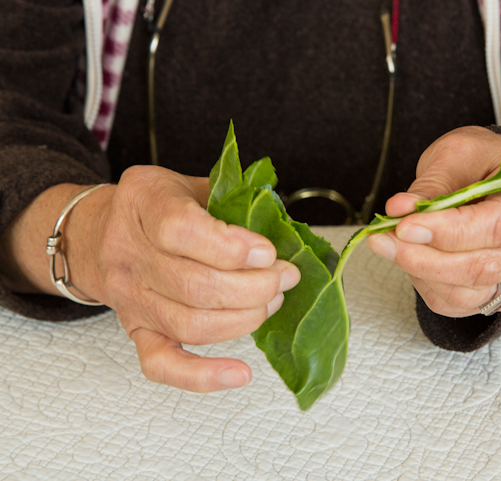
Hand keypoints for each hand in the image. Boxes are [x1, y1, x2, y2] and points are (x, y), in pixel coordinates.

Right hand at [70, 166, 300, 391]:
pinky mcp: (136, 332)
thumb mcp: (193, 184)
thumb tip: (287, 231)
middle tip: (284, 278)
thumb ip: (235, 201)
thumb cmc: (158, 208)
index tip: (268, 253)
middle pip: (195, 285)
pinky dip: (203, 376)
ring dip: (245, 319)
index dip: (232, 247)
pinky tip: (239, 373)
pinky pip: (163, 365)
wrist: (99, 234)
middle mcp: (127, 252)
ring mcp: (129, 297)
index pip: (181, 230)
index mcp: (144, 202)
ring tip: (271, 302)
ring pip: (191, 325)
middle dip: (255, 287)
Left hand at [367, 126, 500, 316]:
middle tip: (381, 240)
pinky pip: (465, 305)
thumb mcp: (456, 153)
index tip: (403, 227)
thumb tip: (398, 211)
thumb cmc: (483, 158)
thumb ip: (430, 185)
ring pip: (473, 293)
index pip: (500, 225)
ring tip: (391, 247)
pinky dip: (431, 287)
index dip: (448, 232)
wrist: (499, 174)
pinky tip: (413, 261)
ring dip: (422, 275)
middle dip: (424, 258)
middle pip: (485, 267)